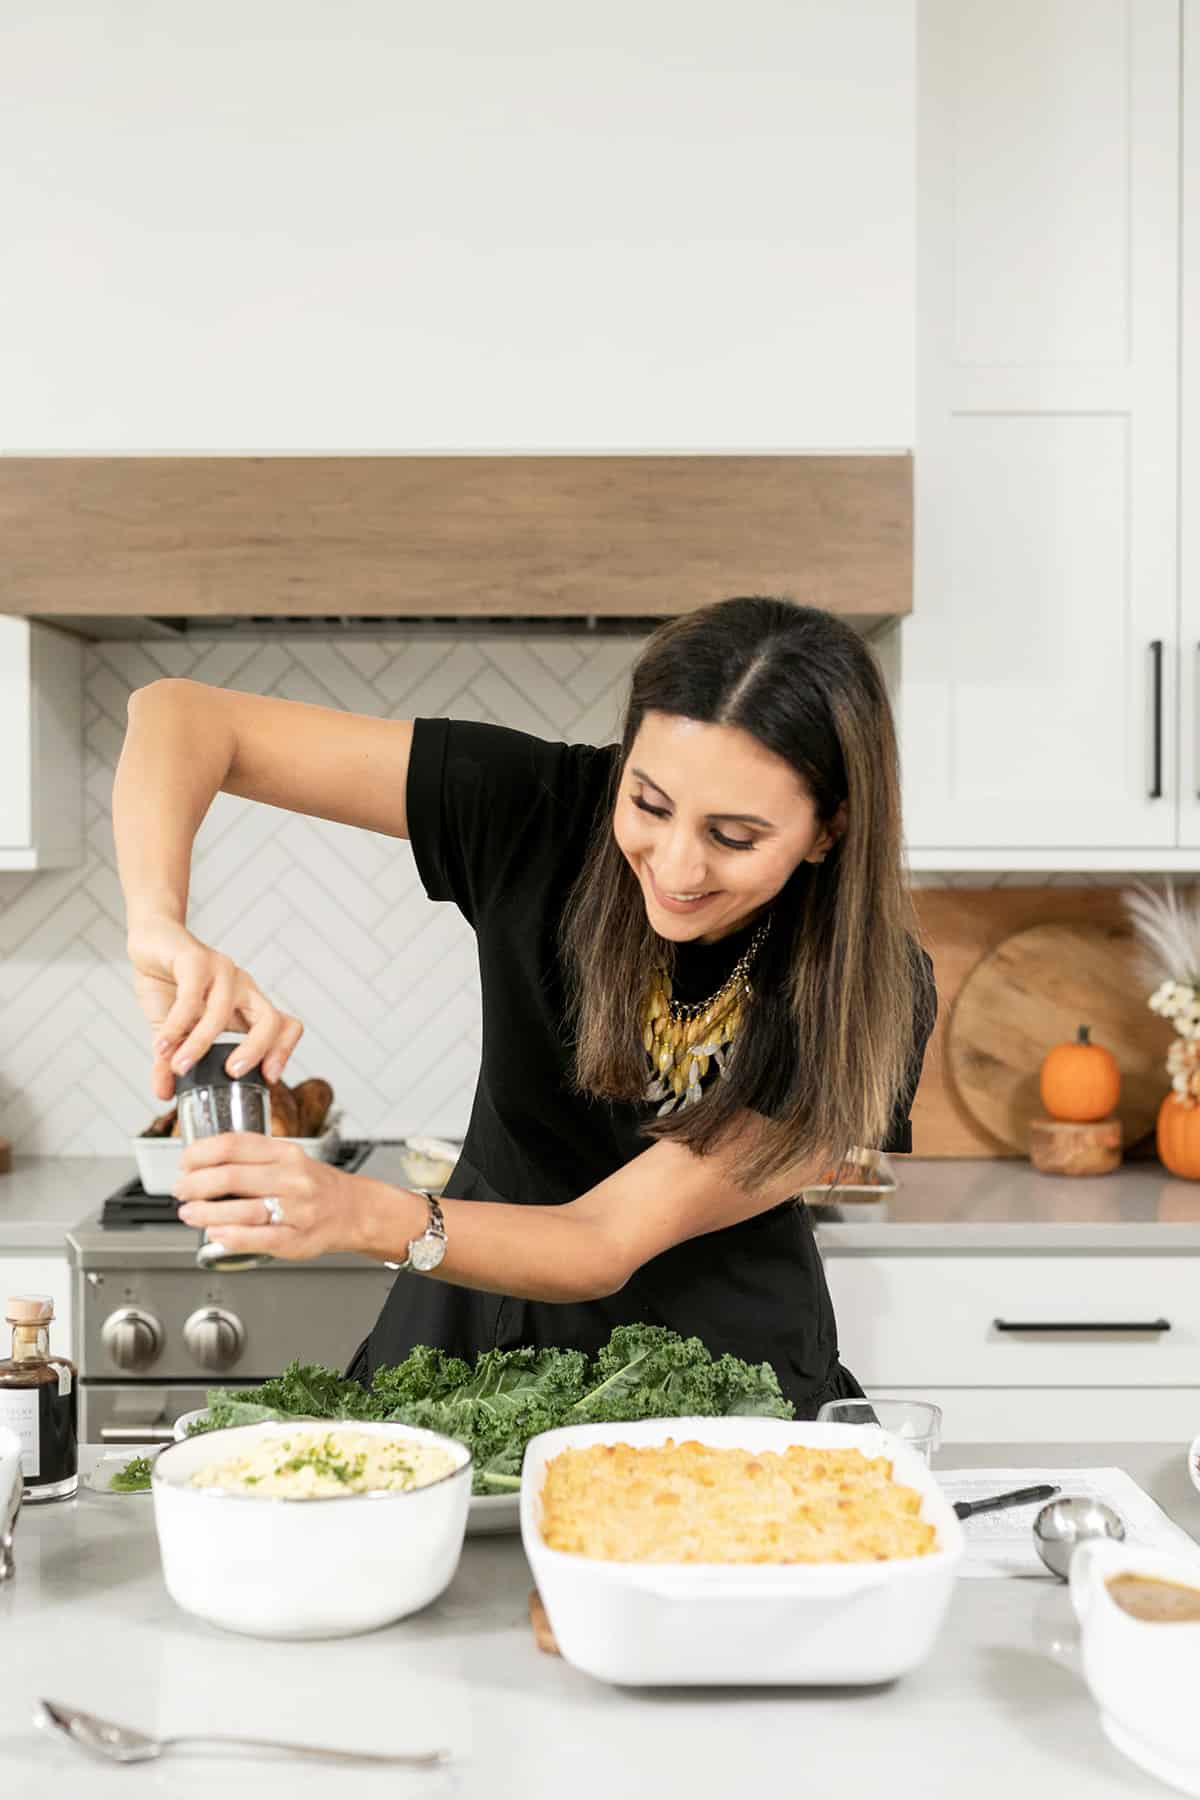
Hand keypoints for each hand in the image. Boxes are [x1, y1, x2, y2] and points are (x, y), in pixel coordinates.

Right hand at [127, 916, 303, 1101]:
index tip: (269, 1079)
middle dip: (255, 1050)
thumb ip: (172, 1061)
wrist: (151, 943)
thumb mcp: (175, 1031)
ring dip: (200, 1043)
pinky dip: (176, 1025)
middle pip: (270, 1020)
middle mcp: (243, 988)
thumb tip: (163, 1094)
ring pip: (222, 1011)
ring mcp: (222, 972)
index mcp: (247, 1007)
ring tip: (180, 1067)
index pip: (285, 1026)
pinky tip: (163, 1044)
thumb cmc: (172, 986)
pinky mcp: (195, 960)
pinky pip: (191, 997)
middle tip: (231, 1074)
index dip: (284, 1051)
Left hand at [174, 1134, 388, 1262]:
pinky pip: (258, 1238)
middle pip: (231, 1177)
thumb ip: (252, 1156)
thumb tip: (201, 1161)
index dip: (200, 1153)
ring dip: (205, 1214)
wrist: (354, 1210)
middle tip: (181, 1190)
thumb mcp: (288, 1158)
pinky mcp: (296, 1239)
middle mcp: (292, 1178)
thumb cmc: (314, 1185)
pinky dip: (230, 1236)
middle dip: (195, 1185)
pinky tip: (214, 1234)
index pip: (234, 1145)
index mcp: (286, 1153)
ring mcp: (296, 1210)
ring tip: (189, 1214)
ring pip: (241, 1211)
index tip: (184, 1162)